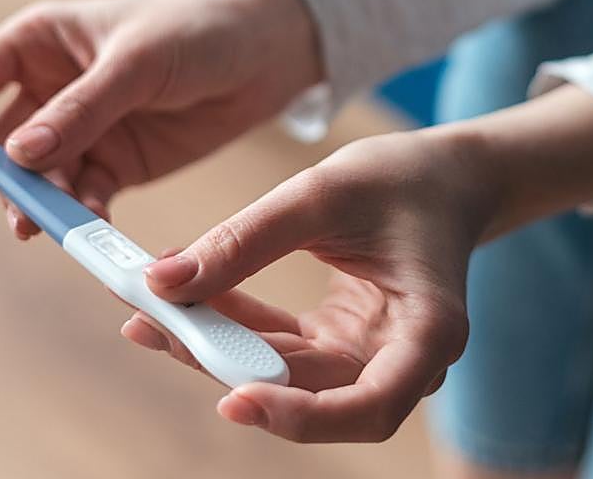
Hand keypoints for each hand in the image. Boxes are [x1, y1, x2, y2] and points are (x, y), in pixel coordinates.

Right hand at [0, 0, 321, 236]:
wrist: (269, 53)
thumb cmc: (200, 31)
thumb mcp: (139, 61)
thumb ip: (82, 108)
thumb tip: (20, 156)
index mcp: (40, 41)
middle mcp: (51, 86)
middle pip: (1, 143)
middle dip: (8, 181)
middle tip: (25, 216)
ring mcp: (83, 129)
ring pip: (41, 178)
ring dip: (44, 205)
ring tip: (59, 229)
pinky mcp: (118, 163)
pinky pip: (85, 195)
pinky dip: (84, 213)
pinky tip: (97, 226)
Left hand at [122, 128, 493, 442]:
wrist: (443, 175)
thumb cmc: (406, 177)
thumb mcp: (325, 193)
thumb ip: (247, 240)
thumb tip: (164, 282)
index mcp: (429, 331)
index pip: (370, 407)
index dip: (304, 417)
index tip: (237, 399)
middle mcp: (402, 359)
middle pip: (309, 392)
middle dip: (225, 364)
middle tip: (152, 326)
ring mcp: (368, 355)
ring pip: (282, 373)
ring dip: (214, 345)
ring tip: (148, 312)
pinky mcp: (339, 341)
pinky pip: (277, 346)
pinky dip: (230, 324)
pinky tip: (183, 298)